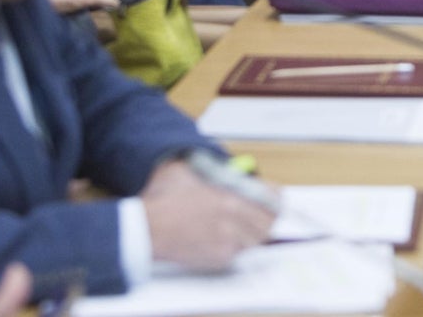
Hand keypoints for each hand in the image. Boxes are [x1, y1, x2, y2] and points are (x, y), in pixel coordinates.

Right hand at [142, 159, 276, 271]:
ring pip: (255, 240)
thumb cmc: (164, 199)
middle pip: (269, 223)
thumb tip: (230, 166)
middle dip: (265, 218)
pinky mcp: (219, 257)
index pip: (272, 199)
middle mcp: (233, 218)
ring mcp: (228, 240)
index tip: (275, 199)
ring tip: (235, 227)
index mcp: (230, 194)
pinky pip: (238, 254)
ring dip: (250, 234)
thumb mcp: (188, 169)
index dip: (275, 199)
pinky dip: (234, 248)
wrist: (147, 228)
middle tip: (257, 216)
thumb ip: (213, 167)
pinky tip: (219, 239)